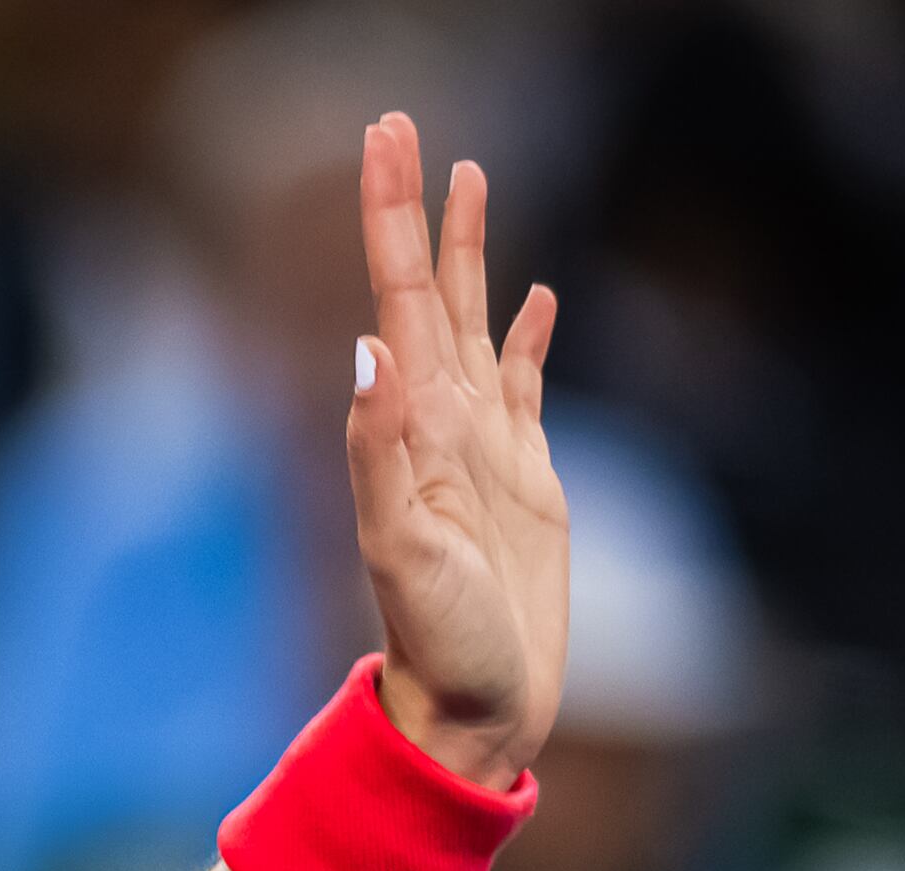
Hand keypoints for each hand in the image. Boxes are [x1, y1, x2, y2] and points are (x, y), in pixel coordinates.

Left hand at [345, 115, 565, 790]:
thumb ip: (379, 451)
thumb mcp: (401, 550)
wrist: (473, 711)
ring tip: (470, 178)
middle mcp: (441, 423)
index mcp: (410, 427)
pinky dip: (528, 334)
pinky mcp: (527, 478)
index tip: (385, 140)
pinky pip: (524, 383)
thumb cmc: (436, 645)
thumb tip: (369, 350)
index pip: (397, 297)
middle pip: (431, 290)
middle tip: (404, 126)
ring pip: (478, 321)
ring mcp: (484, 446)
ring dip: (473, 252)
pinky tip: (535, 296)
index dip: (392, 218)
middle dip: (416, 210)